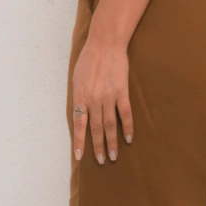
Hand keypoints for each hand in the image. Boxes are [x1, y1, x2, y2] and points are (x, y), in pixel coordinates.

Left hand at [71, 35, 133, 163]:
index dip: (79, 142)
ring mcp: (108, 96)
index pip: (79, 124)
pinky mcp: (122, 92)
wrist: (105, 44)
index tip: (79, 156)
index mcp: (80, 96)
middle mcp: (93, 99)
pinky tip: (128, 138)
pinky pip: (125, 114)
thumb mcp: (77, 78)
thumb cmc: (89, 59)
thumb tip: (80, 112)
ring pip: (110, 125)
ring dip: (111, 142)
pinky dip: (127, 127)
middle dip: (98, 147)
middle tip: (102, 161)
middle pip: (96, 128)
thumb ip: (79, 96)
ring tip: (114, 156)